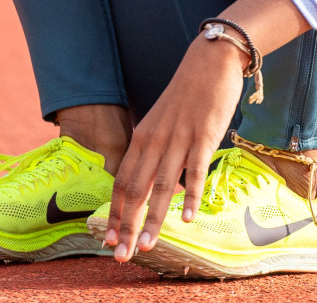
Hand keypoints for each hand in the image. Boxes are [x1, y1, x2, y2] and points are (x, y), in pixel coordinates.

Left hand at [103, 35, 244, 261]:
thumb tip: (150, 179)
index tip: (107, 239)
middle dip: (126, 226)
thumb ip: (154, 149)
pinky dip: (190, 196)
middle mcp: (155, 141)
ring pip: (161, 186)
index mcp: (142, 138)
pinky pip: (195, 171)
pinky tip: (186, 219)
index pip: (121, 182)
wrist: (209, 61)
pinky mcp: (203, 136)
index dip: (114, 213)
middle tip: (120, 255)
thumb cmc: (187, 94)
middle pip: (135, 190)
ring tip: (145, 246)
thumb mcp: (161, 121)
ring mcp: (179, 139)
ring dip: (152, 220)